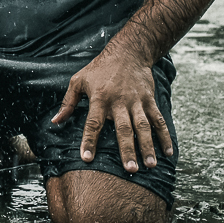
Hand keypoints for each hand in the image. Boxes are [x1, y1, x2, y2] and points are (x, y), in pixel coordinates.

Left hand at [51, 48, 173, 173]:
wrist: (127, 53)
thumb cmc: (98, 69)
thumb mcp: (78, 81)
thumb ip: (68, 102)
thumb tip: (55, 121)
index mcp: (99, 98)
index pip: (93, 123)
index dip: (89, 141)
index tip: (87, 158)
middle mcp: (119, 102)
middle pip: (123, 129)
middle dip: (127, 149)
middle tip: (130, 169)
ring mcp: (137, 101)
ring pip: (143, 126)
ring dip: (148, 146)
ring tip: (150, 165)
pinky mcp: (149, 100)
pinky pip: (158, 120)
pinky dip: (165, 136)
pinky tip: (168, 152)